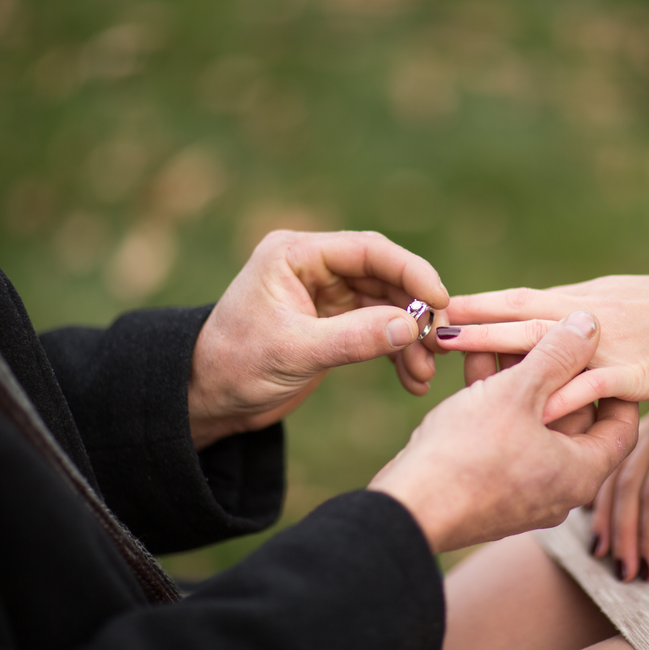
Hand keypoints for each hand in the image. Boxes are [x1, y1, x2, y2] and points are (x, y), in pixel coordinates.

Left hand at [188, 230, 448, 449]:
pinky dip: (397, 352)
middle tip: (439, 342)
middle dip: (415, 310)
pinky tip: (411, 379)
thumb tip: (412, 326)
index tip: (440, 299)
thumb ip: (354, 338)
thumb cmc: (235, 365)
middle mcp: (315, 267)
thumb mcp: (294, 352)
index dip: (410, 271)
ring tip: (423, 373)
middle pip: (385, 276)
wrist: (208, 399)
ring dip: (410, 338)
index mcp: (296, 254)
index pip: (367, 250)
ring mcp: (327, 295)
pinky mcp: (334, 323)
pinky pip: (378, 329)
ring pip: (387, 306)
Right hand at [369, 311, 638, 552]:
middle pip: (572, 419)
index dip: (613, 383)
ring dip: (519, 380)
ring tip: (498, 337)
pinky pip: (505, 438)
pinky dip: (496, 403)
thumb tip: (590, 324)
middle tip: (539, 330)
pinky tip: (475, 362)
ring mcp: (522, 492)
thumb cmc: (468, 454)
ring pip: (532, 424)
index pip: (621, 425)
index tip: (599, 350)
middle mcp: (559, 488)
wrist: (408, 508)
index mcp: (581, 472)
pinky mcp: (489, 489)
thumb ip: (556, 354)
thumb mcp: (517, 393)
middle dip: (553, 370)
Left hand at [438, 275, 648, 421]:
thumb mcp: (607, 298)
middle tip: (433, 329)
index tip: (440, 307)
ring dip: (503, 349)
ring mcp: (606, 346)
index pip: (517, 300)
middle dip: (475, 325)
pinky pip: (593, 386)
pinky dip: (566, 396)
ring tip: (464, 358)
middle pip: (520, 318)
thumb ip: (567, 311)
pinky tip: (537, 409)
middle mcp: (584, 317)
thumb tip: (530, 314)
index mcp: (575, 300)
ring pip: (547, 345)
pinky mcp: (632, 374)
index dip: (478, 304)